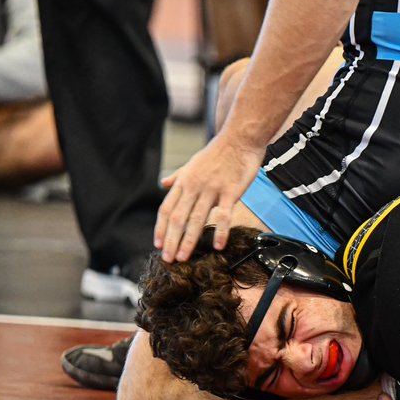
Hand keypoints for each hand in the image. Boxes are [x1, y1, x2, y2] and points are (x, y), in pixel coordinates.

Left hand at [154, 134, 266, 261]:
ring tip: (184, 257)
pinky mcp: (231, 192)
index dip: (161, 228)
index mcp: (184, 181)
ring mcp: (212, 189)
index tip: (159, 245)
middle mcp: (194, 186)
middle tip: (169, 259)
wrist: (239, 139)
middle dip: (172, 240)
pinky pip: (223, 215)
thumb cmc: (218, 152)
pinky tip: (218, 246)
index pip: (167, 208)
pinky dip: (220, 232)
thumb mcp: (193, 163)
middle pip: (178, 218)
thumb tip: (163, 183)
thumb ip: (178, 176)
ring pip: (197, 219)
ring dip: (189, 240)